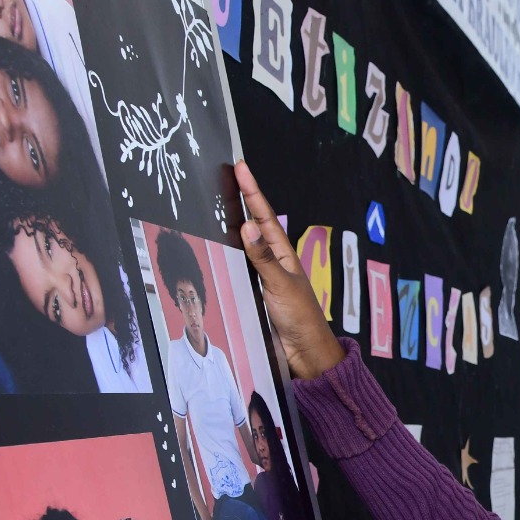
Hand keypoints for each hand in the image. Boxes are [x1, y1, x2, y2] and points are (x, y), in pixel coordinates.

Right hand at [234, 160, 346, 379]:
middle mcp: (272, 262)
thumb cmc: (300, 319)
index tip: (241, 166)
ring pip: (243, 247)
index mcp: (283, 255)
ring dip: (230, 227)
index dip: (252, 191)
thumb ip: (264, 259)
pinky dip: (226, 256)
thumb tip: (247, 227)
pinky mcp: (255, 294)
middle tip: (224, 177)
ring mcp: (263, 277)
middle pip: (252, 226)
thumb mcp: (281, 286)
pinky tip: (214, 250)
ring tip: (214, 204)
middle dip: (239, 202)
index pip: (263, 216)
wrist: (305, 353)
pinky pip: (237, 269)